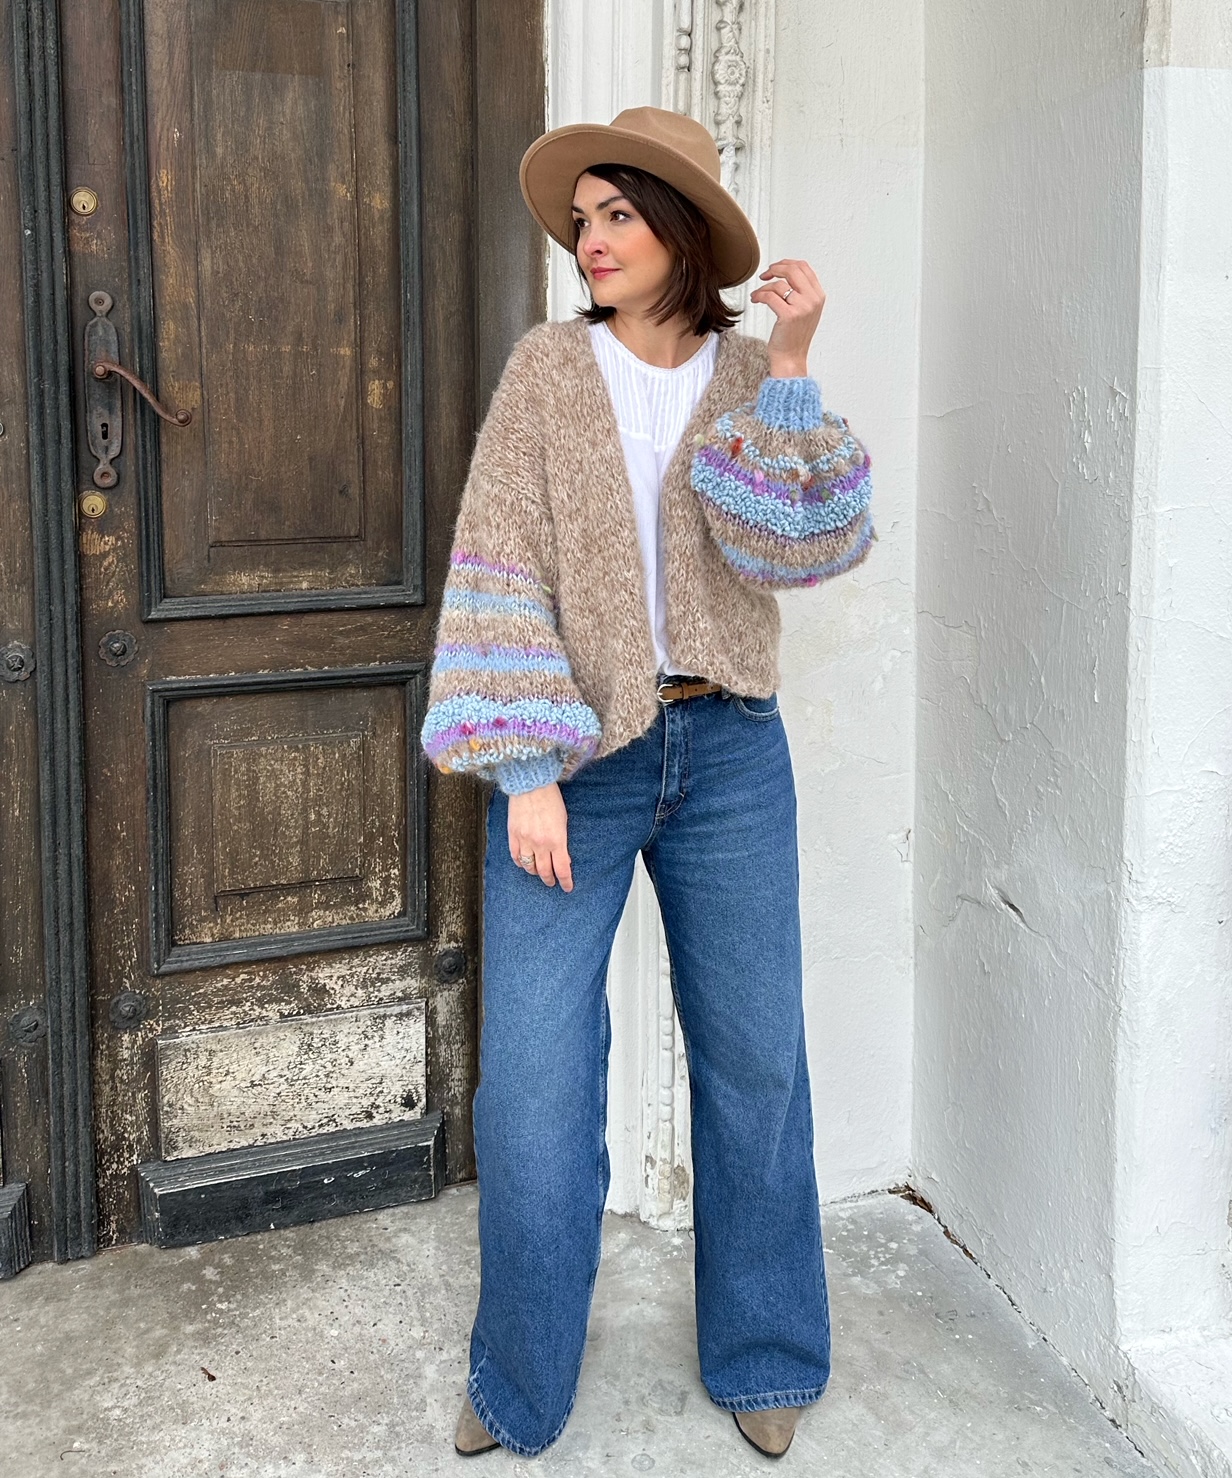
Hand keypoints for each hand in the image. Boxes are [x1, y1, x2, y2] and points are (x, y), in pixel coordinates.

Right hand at [508, 782, 572, 890]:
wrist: (531, 785)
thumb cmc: (551, 799)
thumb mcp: (563, 821)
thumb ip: (561, 840)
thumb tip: (562, 856)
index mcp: (557, 840)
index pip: (562, 869)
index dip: (565, 881)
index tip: (567, 888)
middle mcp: (540, 844)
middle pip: (544, 871)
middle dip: (549, 880)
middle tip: (552, 882)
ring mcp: (525, 840)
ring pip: (529, 866)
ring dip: (535, 872)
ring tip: (538, 872)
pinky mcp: (513, 835)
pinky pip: (516, 856)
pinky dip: (520, 863)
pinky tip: (524, 863)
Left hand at [751, 258, 825, 377]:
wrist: (791, 359)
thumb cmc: (794, 337)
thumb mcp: (805, 311)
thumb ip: (802, 292)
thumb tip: (786, 272)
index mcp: (818, 296)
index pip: (804, 267)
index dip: (787, 263)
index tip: (776, 268)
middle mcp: (813, 300)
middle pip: (793, 270)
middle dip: (775, 269)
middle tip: (765, 275)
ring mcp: (802, 308)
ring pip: (779, 284)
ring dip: (764, 287)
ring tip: (758, 294)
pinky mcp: (789, 315)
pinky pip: (770, 296)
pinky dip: (759, 295)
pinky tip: (756, 299)